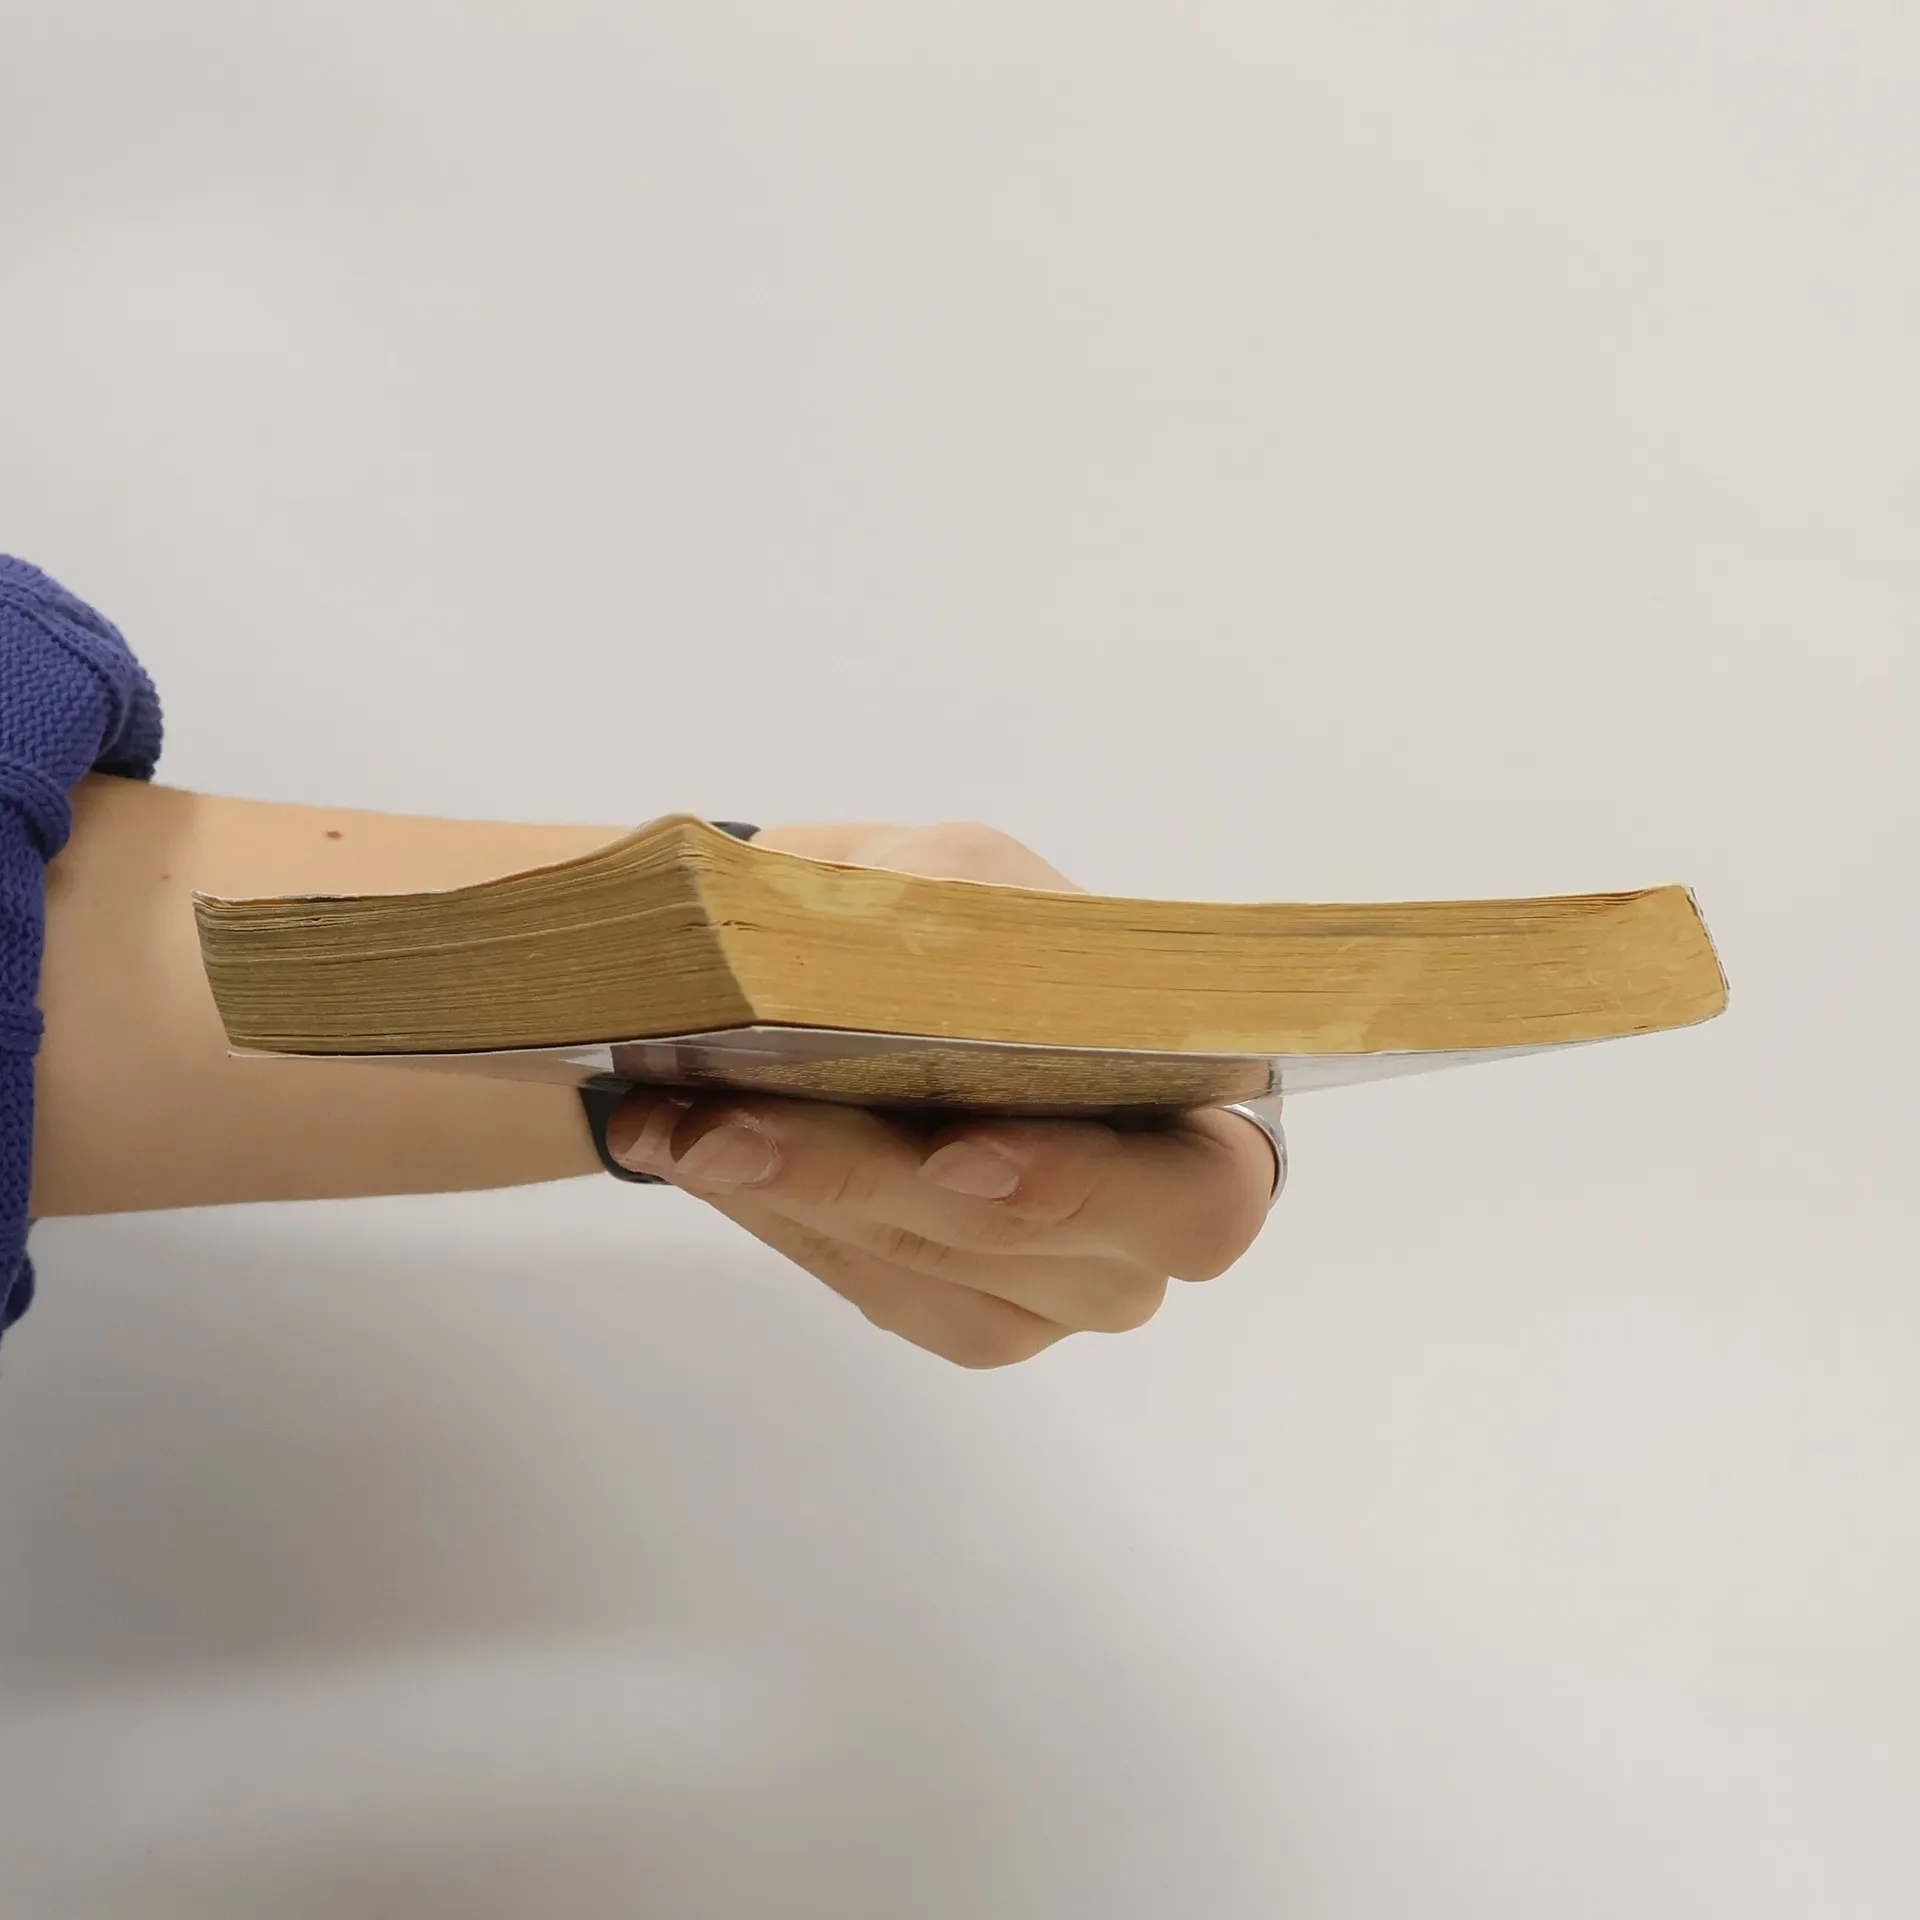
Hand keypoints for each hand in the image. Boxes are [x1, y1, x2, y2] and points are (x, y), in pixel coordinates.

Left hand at [600, 822, 1281, 1367]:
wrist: (890, 973)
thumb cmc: (967, 922)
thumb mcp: (968, 874)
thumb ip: (958, 912)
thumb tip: (894, 952)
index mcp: (1208, 1114)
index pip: (1198, 1197)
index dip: (1084, 1183)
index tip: (957, 1145)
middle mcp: (1147, 1230)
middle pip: (1028, 1248)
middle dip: (867, 1180)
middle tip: (729, 1124)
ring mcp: (1056, 1289)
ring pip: (925, 1268)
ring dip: (785, 1189)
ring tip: (671, 1119)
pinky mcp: (961, 1310)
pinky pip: (867, 1281)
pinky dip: (771, 1208)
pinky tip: (692, 1147)